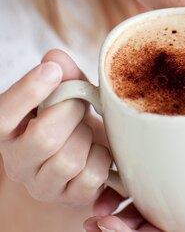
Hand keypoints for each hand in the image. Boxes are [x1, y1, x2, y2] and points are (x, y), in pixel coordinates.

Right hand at [0, 49, 111, 206]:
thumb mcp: (64, 90)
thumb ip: (61, 73)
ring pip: (69, 159)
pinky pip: (92, 175)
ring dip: (87, 135)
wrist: (82, 153)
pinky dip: (102, 157)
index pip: (3, 115)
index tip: (51, 70)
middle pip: (44, 137)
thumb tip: (55, 58)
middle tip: (79, 103)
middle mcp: (18, 162)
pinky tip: (96, 149)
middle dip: (71, 111)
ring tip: (85, 129)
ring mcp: (43, 185)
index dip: (28, 91)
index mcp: (8, 130)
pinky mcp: (71, 199)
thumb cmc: (69, 116)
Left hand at [84, 110, 184, 231]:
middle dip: (121, 229)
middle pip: (149, 224)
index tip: (117, 229)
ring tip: (95, 207)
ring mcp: (173, 181)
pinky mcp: (165, 155)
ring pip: (139, 203)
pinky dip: (119, 176)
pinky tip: (104, 171)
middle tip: (98, 221)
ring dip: (113, 208)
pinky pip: (140, 170)